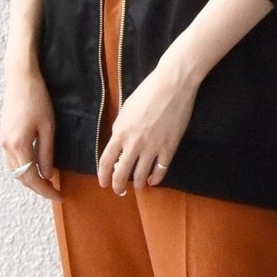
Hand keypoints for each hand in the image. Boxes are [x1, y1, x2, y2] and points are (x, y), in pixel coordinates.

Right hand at [0, 64, 61, 203]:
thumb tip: (47, 174)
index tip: (57, 196)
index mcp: (19, 146)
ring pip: (15, 170)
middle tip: (53, 192)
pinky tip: (33, 167)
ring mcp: (2, 141)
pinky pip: (11, 160)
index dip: (44, 190)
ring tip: (46, 182)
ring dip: (29, 179)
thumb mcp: (48, 128)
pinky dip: (22, 168)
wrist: (20, 78)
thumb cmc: (37, 99)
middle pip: (21, 177)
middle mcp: (7, 147)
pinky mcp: (3, 135)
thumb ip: (46, 153)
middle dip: (37, 187)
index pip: (31, 177)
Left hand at [97, 54, 197, 194]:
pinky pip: (161, 169)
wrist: (172, 85)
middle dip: (118, 185)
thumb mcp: (126, 109)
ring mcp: (152, 148)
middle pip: (121, 173)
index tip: (103, 183)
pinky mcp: (169, 148)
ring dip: (138, 184)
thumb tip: (119, 142)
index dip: (103, 175)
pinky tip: (153, 181)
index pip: (106, 161)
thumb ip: (121, 128)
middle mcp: (133, 144)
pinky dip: (156, 178)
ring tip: (138, 187)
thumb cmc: (147, 91)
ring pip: (141, 175)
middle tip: (119, 191)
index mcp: (120, 132)